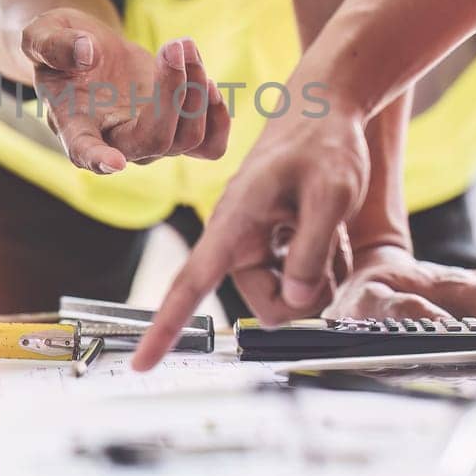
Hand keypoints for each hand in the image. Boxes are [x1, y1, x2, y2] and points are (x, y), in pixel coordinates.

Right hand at [21, 9, 229, 172]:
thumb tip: (85, 53)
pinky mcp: (175, 132)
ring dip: (197, 88)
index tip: (114, 162)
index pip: (84, 151)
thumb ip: (52, 45)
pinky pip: (210, 146)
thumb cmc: (60, 45)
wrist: (87, 51)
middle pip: (155, 141)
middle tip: (174, 45)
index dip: (98, 159)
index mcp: (74, 125)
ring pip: (188, 138)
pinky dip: (218, 116)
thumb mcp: (42, 34)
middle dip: (173, 92)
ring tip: (184, 45)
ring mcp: (149, 142)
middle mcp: (115, 143)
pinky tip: (207, 80)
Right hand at [133, 103, 368, 368]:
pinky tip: (334, 234)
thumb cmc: (323, 143)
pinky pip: (302, 282)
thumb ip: (313, 251)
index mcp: (232, 224)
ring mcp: (257, 246)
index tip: (139, 364)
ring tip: (334, 231)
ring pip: (292, 298)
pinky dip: (327, 267)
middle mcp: (237, 241)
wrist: (324, 111)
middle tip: (336, 252)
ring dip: (323, 277)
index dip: (165, 329)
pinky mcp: (274, 247)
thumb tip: (295, 302)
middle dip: (309, 295)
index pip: (190, 285)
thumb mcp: (331, 193)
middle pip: (271, 306)